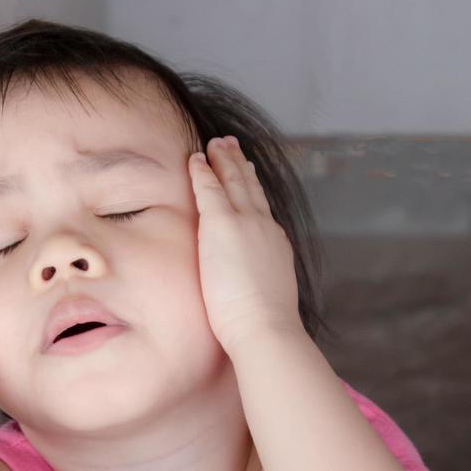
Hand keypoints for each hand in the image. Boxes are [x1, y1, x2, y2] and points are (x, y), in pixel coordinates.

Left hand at [188, 136, 301, 353]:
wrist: (264, 327)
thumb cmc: (262, 327)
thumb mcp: (266, 298)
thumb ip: (258, 285)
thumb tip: (253, 295)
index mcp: (275, 245)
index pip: (262, 210)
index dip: (253, 188)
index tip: (248, 173)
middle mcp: (264, 227)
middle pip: (250, 187)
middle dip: (240, 164)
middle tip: (231, 145)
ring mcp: (245, 223)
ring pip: (233, 181)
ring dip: (223, 159)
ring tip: (215, 143)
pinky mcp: (222, 225)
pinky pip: (209, 189)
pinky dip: (202, 171)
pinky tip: (195, 158)